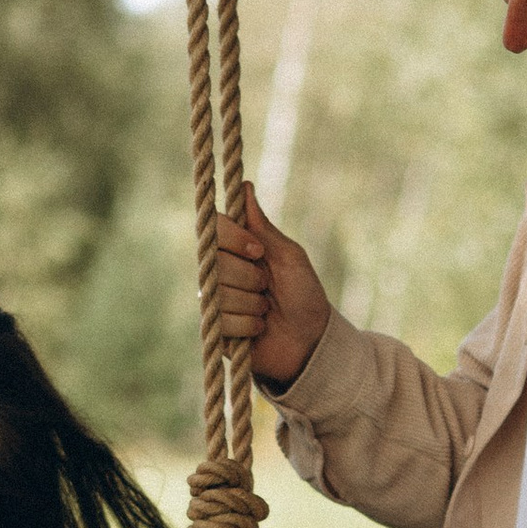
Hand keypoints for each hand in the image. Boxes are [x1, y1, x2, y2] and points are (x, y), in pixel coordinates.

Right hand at [215, 187, 331, 393]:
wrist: (311, 340)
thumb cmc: (304, 295)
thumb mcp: (290, 257)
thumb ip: (264, 228)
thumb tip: (245, 186)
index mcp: (236, 251)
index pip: (214, 230)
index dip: (234, 238)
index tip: (259, 252)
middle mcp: (219, 273)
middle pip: (217, 263)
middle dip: (251, 277)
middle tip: (268, 288)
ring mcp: (215, 302)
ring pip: (221, 294)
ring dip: (253, 304)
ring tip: (266, 310)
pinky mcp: (216, 330)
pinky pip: (223, 321)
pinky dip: (248, 325)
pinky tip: (259, 328)